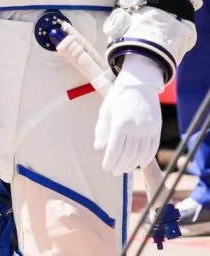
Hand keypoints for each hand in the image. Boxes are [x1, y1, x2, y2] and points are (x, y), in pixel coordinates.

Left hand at [94, 53, 163, 173]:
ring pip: (141, 153)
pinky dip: (147, 158)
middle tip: (115, 172)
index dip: (110, 160)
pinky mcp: (156, 128)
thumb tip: (98, 147)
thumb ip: (102, 129)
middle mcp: (136, 127)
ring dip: (133, 164)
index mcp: (120, 123)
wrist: (139, 83)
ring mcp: (148, 128)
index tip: (106, 168)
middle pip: (128, 154)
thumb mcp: (106, 110)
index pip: (115, 148)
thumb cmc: (118, 97)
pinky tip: (139, 163)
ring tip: (125, 169)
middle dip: (120, 165)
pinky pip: (153, 147)